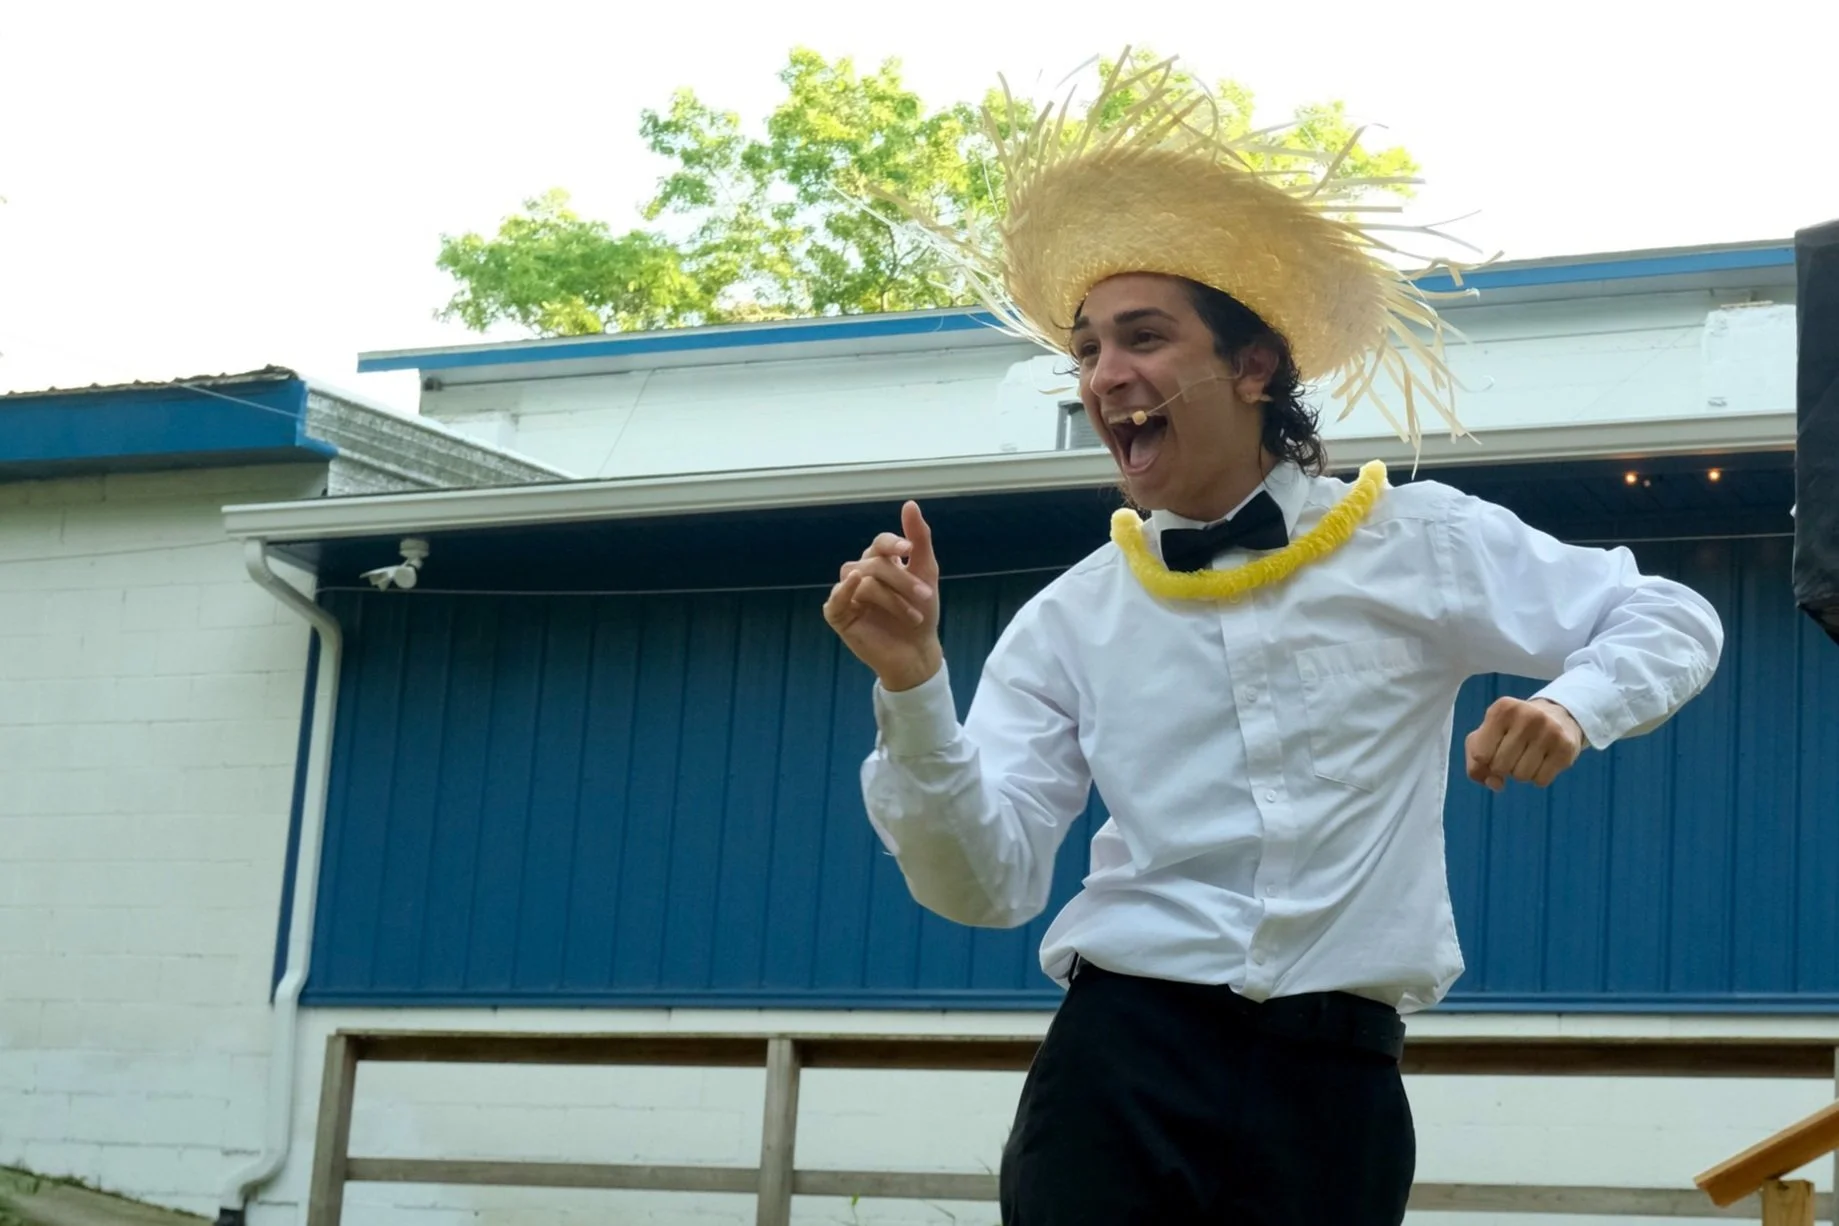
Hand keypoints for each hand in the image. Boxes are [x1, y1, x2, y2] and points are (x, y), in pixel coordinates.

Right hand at [823, 500, 942, 692]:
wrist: (918, 652)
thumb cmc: (922, 613)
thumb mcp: (926, 572)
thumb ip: (919, 538)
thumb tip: (910, 503)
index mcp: (880, 562)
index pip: (880, 543)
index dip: (893, 542)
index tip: (909, 549)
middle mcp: (861, 574)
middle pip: (874, 562)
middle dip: (902, 580)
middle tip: (925, 596)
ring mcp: (848, 594)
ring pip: (862, 579)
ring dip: (890, 596)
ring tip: (912, 615)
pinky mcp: (839, 615)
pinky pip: (835, 598)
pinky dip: (844, 590)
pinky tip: (856, 583)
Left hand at [1464, 698, 1584, 791]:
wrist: (1557, 716)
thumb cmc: (1511, 730)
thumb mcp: (1485, 736)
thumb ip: (1475, 764)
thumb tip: (1494, 783)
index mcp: (1502, 710)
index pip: (1480, 755)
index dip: (1484, 760)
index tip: (1492, 749)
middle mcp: (1527, 716)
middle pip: (1500, 767)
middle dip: (1502, 767)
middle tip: (1512, 752)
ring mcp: (1550, 731)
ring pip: (1521, 776)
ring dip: (1520, 773)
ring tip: (1527, 755)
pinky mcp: (1566, 747)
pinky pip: (1541, 781)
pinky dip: (1537, 778)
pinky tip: (1542, 760)